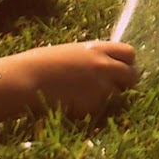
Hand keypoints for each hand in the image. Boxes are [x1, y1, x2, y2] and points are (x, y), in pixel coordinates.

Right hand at [4, 41, 140, 116]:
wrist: (26, 80)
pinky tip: (76, 107)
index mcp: (97, 48)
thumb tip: (101, 64)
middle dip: (125, 83)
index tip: (121, 69)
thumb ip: (90, 58)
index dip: (127, 63)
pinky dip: (94, 110)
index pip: (129, 52)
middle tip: (112, 89)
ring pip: (119, 94)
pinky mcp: (94, 104)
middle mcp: (104, 65)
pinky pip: (102, 109)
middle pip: (131, 75)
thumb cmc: (39, 64)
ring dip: (109, 98)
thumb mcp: (70, 53)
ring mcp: (101, 85)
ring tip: (86, 99)